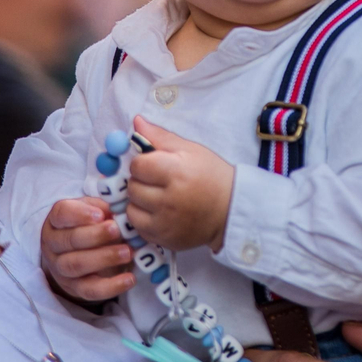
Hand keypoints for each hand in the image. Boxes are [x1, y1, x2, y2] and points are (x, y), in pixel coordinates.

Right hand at [39, 197, 134, 303]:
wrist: (79, 253)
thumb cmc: (89, 225)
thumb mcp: (93, 210)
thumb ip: (104, 206)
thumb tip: (120, 207)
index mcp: (56, 220)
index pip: (62, 213)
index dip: (80, 214)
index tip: (100, 215)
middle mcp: (53, 245)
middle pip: (69, 240)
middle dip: (95, 236)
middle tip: (117, 230)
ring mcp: (61, 269)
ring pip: (76, 265)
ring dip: (104, 258)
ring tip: (128, 252)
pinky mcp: (74, 288)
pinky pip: (90, 290)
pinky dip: (111, 287)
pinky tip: (129, 279)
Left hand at [127, 117, 235, 251]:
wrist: (230, 209)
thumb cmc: (212, 175)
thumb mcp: (190, 150)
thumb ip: (160, 137)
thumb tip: (136, 121)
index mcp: (176, 172)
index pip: (138, 165)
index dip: (143, 163)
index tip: (154, 164)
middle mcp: (168, 199)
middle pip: (132, 187)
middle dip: (140, 181)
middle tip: (156, 181)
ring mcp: (165, 222)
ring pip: (131, 208)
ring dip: (139, 201)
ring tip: (156, 197)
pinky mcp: (164, 239)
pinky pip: (138, 227)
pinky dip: (143, 218)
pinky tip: (158, 212)